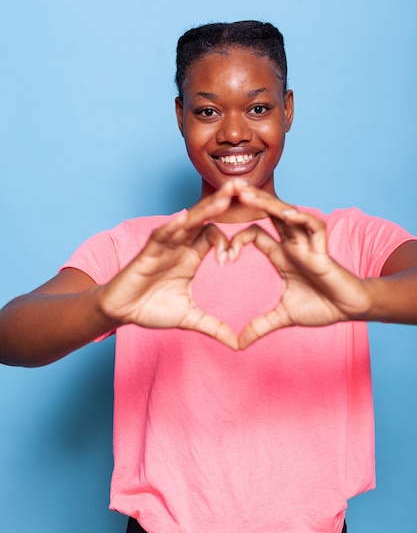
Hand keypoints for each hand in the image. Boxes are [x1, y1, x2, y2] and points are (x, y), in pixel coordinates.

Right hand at [97, 181, 249, 349]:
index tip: (230, 260)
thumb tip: (237, 345)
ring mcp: (164, 246)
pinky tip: (184, 217)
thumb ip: (214, 327)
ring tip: (223, 196)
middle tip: (243, 187)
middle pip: (204, 219)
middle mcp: (180, 246)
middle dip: (222, 203)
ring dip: (204, 209)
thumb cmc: (151, 309)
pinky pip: (161, 235)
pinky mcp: (147, 252)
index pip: (214, 236)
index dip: (227, 243)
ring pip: (187, 222)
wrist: (121, 312)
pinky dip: (172, 226)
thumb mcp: (189, 319)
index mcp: (191, 256)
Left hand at [231, 186, 372, 347]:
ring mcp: (308, 245)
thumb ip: (260, 326)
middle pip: (269, 215)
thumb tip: (238, 344)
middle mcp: (292, 245)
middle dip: (251, 202)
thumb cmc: (322, 307)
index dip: (237, 240)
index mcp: (281, 256)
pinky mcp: (324, 250)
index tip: (224, 258)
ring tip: (249, 194)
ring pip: (287, 215)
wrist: (350, 310)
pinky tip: (288, 214)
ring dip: (269, 204)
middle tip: (229, 189)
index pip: (254, 235)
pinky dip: (302, 219)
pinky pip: (314, 228)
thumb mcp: (283, 317)